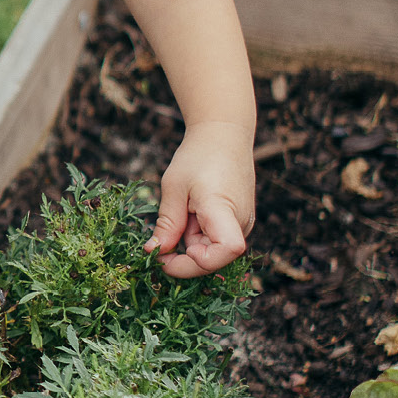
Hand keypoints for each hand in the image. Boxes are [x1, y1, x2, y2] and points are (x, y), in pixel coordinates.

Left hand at [147, 123, 255, 277]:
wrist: (224, 136)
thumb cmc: (197, 157)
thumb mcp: (173, 188)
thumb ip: (167, 223)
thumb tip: (155, 251)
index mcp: (225, 209)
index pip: (227, 250)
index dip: (200, 262)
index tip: (171, 253)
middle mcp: (241, 222)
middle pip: (214, 258)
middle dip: (184, 256)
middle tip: (160, 241)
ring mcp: (243, 224)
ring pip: (213, 251)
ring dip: (190, 243)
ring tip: (183, 211)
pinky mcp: (239, 223)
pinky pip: (216, 240)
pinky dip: (198, 235)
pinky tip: (191, 213)